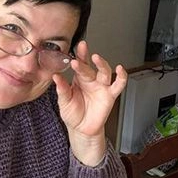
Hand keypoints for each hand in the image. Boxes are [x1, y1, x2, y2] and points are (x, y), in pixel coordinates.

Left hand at [53, 41, 127, 165]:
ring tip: (96, 58)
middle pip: (90, 66)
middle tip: (79, 54)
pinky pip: (118, 85)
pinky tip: (120, 69)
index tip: (76, 47)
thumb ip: (61, 89)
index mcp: (79, 79)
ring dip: (101, 64)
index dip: (79, 54)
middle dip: (85, 59)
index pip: (80, 63)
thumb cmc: (73, 114)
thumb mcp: (64, 101)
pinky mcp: (110, 95)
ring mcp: (101, 87)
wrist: (82, 130)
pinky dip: (122, 77)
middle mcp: (91, 80)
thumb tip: (55, 77)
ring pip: (105, 71)